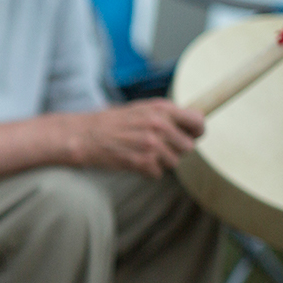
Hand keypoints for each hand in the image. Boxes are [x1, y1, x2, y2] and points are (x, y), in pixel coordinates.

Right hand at [76, 99, 204, 177]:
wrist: (84, 135)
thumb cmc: (111, 122)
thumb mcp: (141, 109)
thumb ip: (165, 115)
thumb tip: (193, 123)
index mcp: (161, 108)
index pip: (198, 122)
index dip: (196, 132)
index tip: (190, 136)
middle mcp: (159, 125)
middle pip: (188, 147)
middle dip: (175, 150)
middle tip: (158, 148)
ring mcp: (151, 144)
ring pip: (174, 162)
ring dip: (161, 162)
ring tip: (142, 154)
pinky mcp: (141, 162)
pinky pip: (158, 173)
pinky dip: (148, 171)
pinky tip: (134, 162)